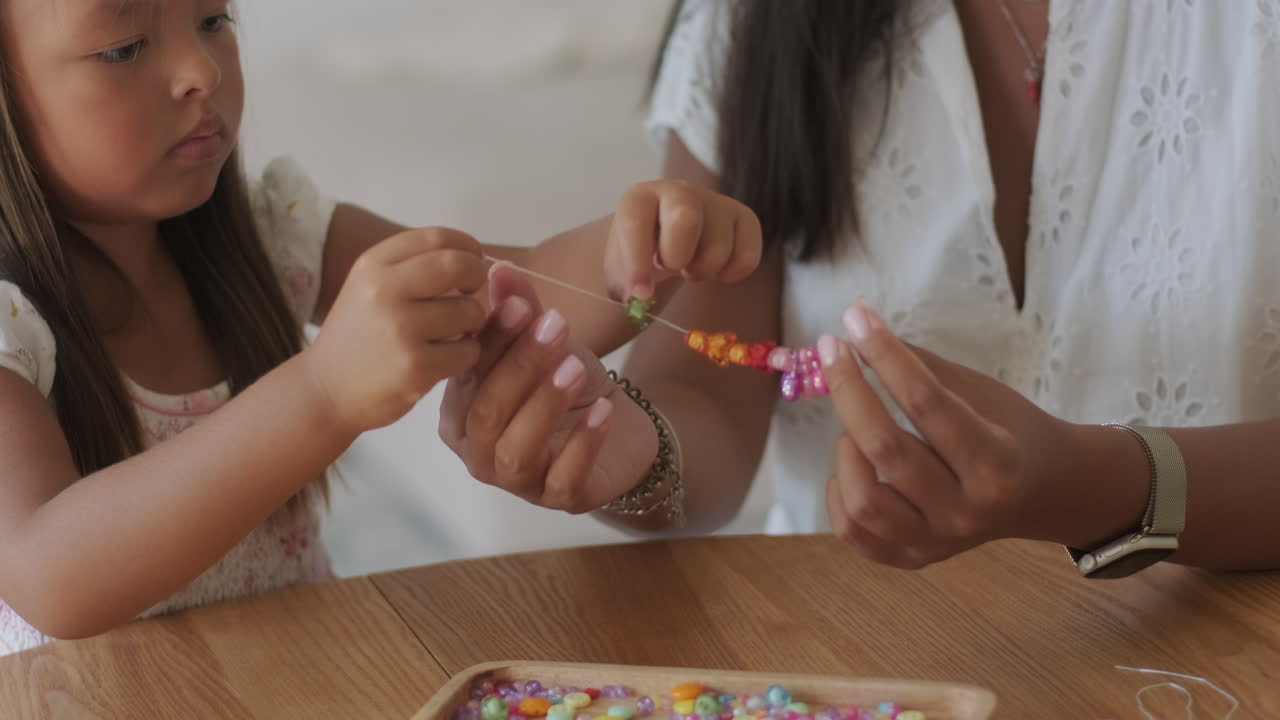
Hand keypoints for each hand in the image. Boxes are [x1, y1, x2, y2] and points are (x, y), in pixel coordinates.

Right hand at [303, 228, 486, 432]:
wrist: (325, 393)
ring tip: (451, 335)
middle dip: (476, 278)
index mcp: (372, 265)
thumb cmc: (358, 339)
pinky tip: (445, 361)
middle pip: (458, 265)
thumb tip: (477, 257)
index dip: (467, 247)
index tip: (472, 261)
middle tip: (470, 295)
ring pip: (470, 312)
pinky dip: (466, 356)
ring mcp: (399, 328)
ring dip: (472, 325)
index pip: (437, 237)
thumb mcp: (370, 288)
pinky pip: (468, 351)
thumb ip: (413, 268)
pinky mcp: (415, 366)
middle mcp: (383, 290)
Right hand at [438, 263, 659, 512]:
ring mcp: (516, 482)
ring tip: (576, 365)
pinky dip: (584, 443)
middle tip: (554, 326)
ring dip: (545, 405)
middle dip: (519, 367)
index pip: (467, 375)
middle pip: (486, 413)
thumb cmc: (566, 387)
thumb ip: (522, 309)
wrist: (618, 427)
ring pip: (515, 450)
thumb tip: (501, 268)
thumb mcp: (547, 344)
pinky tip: (604, 410)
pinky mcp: (559, 498)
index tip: (521, 305)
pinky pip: (563, 478)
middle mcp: (477, 453)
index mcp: (461, 413)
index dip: (493, 340)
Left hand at [604, 180, 762, 300]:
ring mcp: (716, 202)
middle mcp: (680, 192)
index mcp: (640, 199)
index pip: (635, 223)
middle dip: (677, 257)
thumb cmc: (642, 256)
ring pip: (719, 246)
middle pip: (686, 218)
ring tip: (690, 267)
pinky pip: (747, 256)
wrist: (667, 240)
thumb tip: (639, 300)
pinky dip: (731, 273)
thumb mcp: (618, 273)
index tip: (641, 294)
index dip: (637, 263)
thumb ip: (619, 290)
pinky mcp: (744, 218)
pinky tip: (715, 268)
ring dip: (703, 270)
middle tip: (671, 268)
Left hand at [818, 301, 1095, 568]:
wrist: (1043, 493)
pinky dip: (839, 493)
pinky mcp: (913, 558)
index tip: (855, 317)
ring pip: (864, 500)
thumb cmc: (1011, 431)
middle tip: (832, 349)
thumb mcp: (982, 392)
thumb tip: (860, 332)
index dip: (886, 355)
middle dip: (850, 390)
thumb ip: (923, 368)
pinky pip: (854, 532)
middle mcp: (967, 511)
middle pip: (887, 450)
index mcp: (996, 463)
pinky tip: (853, 466)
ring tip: (856, 426)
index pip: (927, 402)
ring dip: (846, 449)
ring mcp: (938, 542)